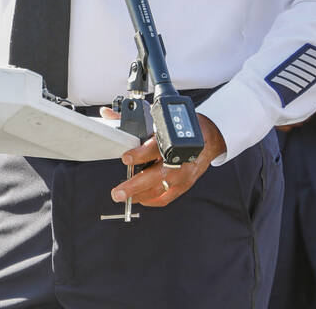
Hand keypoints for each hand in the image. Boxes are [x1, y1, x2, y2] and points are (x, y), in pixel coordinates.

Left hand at [107, 112, 226, 207]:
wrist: (209, 137)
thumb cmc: (183, 128)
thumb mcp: (158, 120)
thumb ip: (131, 120)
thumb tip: (106, 114)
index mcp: (172, 141)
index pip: (154, 148)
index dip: (139, 154)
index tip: (126, 158)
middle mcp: (178, 160)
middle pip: (155, 175)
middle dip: (134, 186)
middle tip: (118, 192)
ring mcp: (183, 175)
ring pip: (159, 189)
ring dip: (139, 195)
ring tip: (123, 196)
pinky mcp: (184, 185)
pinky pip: (166, 197)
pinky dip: (151, 200)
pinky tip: (139, 198)